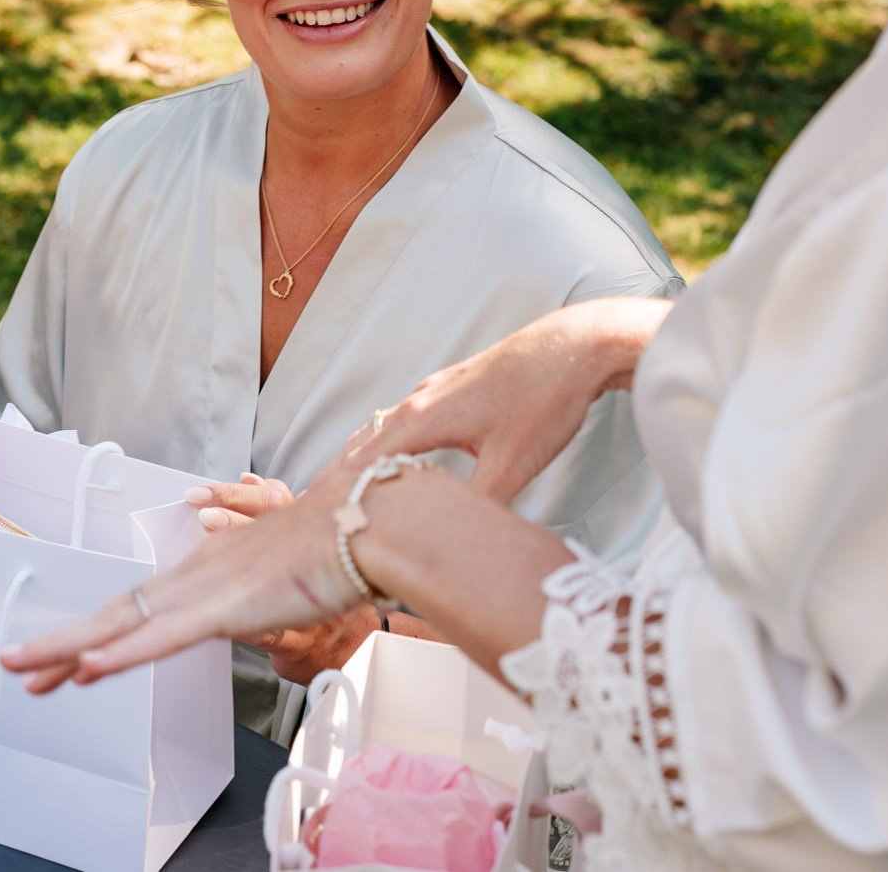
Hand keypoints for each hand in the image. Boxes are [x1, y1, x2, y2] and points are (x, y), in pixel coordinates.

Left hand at [1, 475, 360, 692]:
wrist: (365, 526)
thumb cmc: (331, 551)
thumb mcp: (276, 584)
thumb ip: (249, 600)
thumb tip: (241, 610)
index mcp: (201, 574)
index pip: (132, 610)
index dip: (90, 635)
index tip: (57, 660)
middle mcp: (191, 579)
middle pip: (112, 616)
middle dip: (60, 644)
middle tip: (14, 665)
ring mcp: (204, 592)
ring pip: (122, 626)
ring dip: (69, 649)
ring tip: (27, 669)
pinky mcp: (226, 608)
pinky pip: (163, 637)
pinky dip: (123, 653)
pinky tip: (90, 667)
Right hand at [343, 297, 671, 503]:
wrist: (575, 346)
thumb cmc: (544, 400)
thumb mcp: (511, 465)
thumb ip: (474, 505)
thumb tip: (453, 541)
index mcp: (422, 418)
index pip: (362, 463)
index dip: (337, 493)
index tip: (312, 519)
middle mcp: (419, 400)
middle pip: (364, 445)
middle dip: (340, 479)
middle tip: (315, 511)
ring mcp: (436, 390)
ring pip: (385, 430)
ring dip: (364, 459)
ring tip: (346, 489)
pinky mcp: (455, 387)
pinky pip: (407, 419)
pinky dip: (390, 443)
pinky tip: (399, 456)